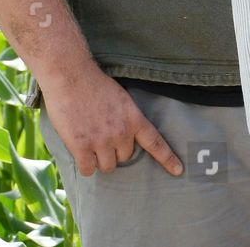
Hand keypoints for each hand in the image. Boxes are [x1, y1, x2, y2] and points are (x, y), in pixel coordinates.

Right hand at [40, 65, 182, 176]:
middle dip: (116, 151)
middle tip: (104, 137)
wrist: (72, 78)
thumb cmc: (96, 85)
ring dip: (101, 160)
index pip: (155, 143)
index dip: (167, 158)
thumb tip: (128, 136)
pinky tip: (82, 153)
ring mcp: (101, 141)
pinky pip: (88, 169)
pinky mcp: (81, 146)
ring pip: (108, 166)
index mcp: (134, 118)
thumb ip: (127, 119)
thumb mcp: (123, 99)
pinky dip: (86, 165)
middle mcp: (121, 132)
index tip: (178, 171)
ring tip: (91, 144)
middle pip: (126, 157)